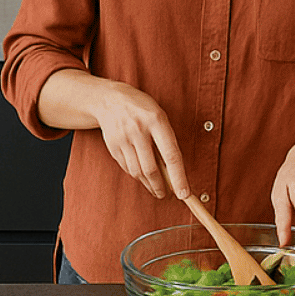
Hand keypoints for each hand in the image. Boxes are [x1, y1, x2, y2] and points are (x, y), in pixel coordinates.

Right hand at [88, 81, 188, 200]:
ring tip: (157, 189)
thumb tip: (174, 171)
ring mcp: (123, 139)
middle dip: (161, 187)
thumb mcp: (159, 117)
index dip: (178, 177)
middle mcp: (138, 130)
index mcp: (156, 121)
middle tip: (168, 195)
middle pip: (151, 169)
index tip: (184, 193)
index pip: (171, 155)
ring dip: (149, 185)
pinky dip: (137, 175)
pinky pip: (127, 168)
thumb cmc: (142, 109)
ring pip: (138, 172)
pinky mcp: (113, 147)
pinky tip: (143, 176)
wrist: (110, 100)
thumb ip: (166, 140)